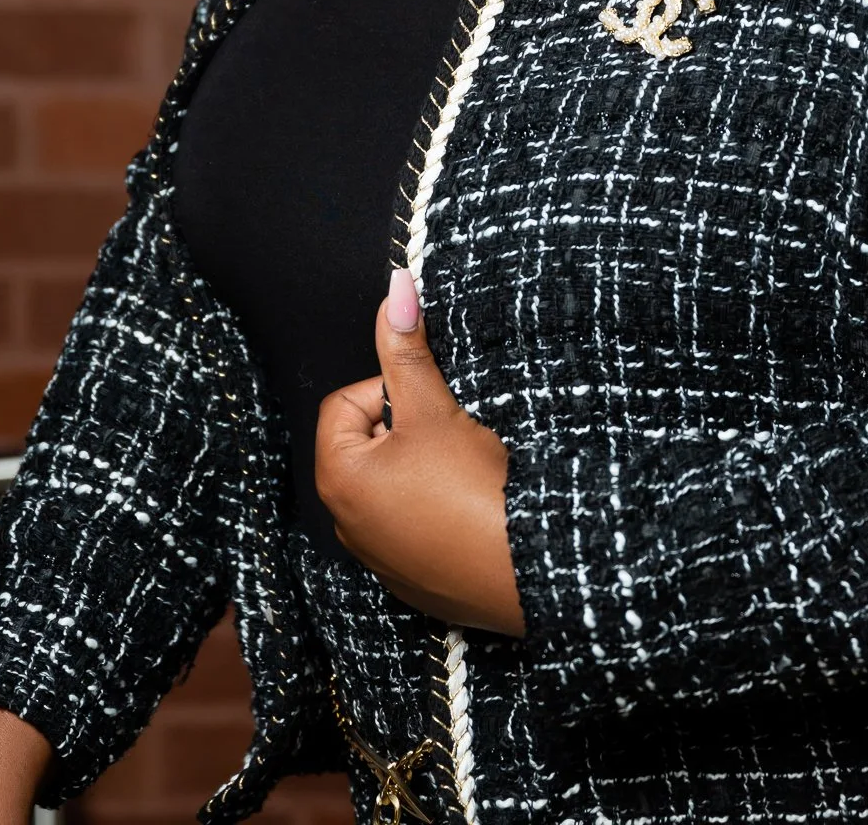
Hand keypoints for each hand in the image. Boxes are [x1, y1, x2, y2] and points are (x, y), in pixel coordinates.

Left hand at [315, 270, 525, 636]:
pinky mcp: (414, 582)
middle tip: (452, 436)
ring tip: (466, 470)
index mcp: (338, 478)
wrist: (528, 574)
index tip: (431, 403)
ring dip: (424, 468)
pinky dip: (438, 510)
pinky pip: (415, 527)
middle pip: (369, 442)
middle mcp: (346, 524)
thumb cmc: (473, 490)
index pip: (347, 402)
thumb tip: (394, 286)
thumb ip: (407, 348)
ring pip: (394, 484)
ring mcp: (380, 559)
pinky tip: (473, 508)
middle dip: (409, 429)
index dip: (390, 390)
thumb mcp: (435, 409)